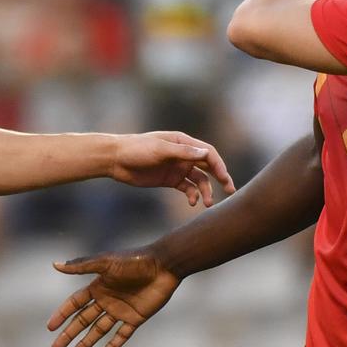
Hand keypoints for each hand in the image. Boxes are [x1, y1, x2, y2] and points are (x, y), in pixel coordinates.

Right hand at [47, 250, 179, 346]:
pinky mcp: (136, 318)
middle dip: (69, 334)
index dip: (62, 314)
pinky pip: (121, 335)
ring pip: (99, 330)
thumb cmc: (134, 261)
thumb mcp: (106, 262)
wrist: (164, 265)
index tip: (50, 328)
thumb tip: (55, 265)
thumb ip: (81, 266)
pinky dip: (112, 346)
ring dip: (85, 343)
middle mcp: (107, 299)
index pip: (75, 303)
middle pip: (83, 320)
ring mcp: (121, 310)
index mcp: (98, 286)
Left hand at [109, 131, 234, 206]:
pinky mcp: (170, 180)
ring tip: (208, 204)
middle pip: (207, 166)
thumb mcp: (160, 149)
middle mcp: (183, 155)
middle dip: (220, 178)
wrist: (116, 159)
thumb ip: (183, 153)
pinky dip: (192, 195)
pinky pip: (187, 188)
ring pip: (199, 180)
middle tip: (230, 190)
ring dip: (205, 191)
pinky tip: (192, 202)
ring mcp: (177, 168)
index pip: (207, 153)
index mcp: (183, 143)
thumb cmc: (137, 149)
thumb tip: (206, 154)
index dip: (219, 165)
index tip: (225, 179)